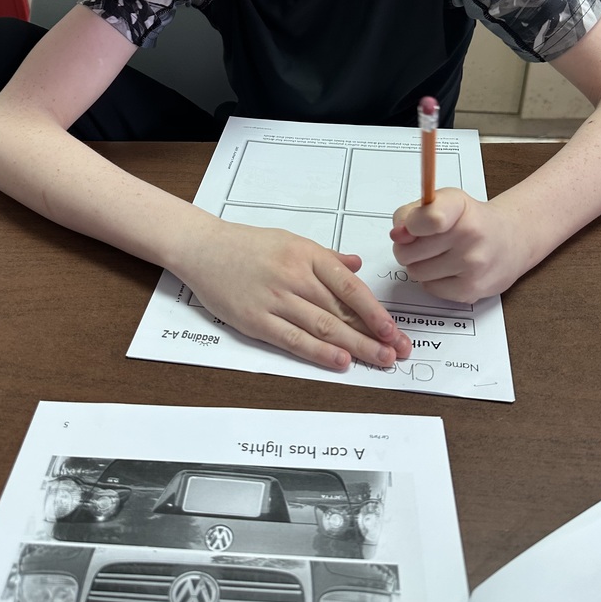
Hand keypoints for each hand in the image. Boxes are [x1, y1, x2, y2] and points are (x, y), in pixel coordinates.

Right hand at [177, 220, 411, 370]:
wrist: (202, 248)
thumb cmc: (247, 245)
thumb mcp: (291, 240)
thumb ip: (326, 257)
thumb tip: (357, 265)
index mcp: (306, 254)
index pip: (349, 287)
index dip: (375, 311)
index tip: (394, 329)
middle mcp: (293, 276)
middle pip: (341, 311)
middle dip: (374, 334)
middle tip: (398, 352)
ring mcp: (274, 299)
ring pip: (323, 327)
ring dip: (356, 345)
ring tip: (379, 360)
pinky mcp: (255, 320)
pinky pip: (293, 339)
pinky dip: (319, 352)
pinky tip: (341, 361)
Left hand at [390, 188, 527, 301]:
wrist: (510, 240)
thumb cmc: (470, 219)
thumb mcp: (442, 201)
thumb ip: (411, 213)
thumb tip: (398, 235)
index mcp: (459, 206)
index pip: (429, 219)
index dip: (410, 225)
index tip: (412, 226)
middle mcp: (470, 235)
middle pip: (407, 251)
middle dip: (408, 248)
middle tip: (425, 242)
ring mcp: (472, 265)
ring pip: (416, 272)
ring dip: (421, 265)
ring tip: (440, 255)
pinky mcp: (471, 290)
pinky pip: (430, 288)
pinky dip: (434, 281)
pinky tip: (450, 270)